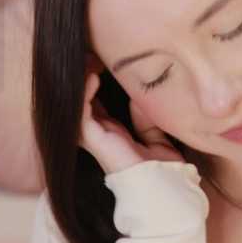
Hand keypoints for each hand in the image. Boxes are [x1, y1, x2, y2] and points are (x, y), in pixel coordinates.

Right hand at [78, 58, 185, 175]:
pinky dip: (84, 96)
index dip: (96, 84)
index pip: (97, 105)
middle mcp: (102, 135)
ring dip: (80, 85)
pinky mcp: (95, 142)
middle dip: (84, 80)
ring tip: (88, 62)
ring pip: (77, 107)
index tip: (101, 62)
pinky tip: (92, 78)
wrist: (165, 186)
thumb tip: (141, 99)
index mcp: (114, 134)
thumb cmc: (163, 168)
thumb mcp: (156, 138)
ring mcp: (96, 139)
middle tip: (90, 56)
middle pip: (83, 103)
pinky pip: (81, 116)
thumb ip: (147, 120)